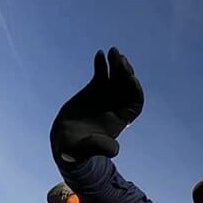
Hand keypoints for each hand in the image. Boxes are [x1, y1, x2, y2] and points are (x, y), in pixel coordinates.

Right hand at [50, 47, 143, 163]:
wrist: (66, 143)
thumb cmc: (79, 150)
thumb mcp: (89, 151)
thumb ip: (101, 148)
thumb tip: (115, 149)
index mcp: (120, 120)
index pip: (135, 104)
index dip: (135, 92)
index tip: (132, 79)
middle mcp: (116, 107)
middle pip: (127, 87)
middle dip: (126, 73)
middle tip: (120, 59)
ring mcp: (105, 97)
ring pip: (116, 78)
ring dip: (116, 65)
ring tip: (113, 51)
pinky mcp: (93, 90)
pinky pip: (101, 74)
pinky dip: (102, 64)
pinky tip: (99, 54)